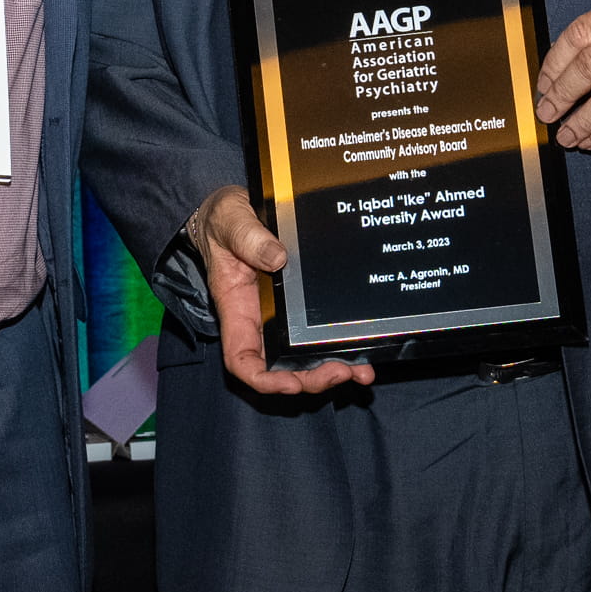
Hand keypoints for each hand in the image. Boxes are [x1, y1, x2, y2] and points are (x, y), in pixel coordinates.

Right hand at [188, 184, 375, 396]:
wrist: (238, 207)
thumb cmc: (226, 218)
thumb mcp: (231, 220)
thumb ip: (248, 238)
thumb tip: (277, 258)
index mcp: (237, 307)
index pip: (242, 359)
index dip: (264, 380)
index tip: (290, 384)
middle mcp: (260, 319)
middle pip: (282, 367)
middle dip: (310, 378)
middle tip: (340, 372)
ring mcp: (283, 315)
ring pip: (305, 357)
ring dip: (332, 369)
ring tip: (361, 371)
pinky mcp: (302, 304)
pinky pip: (319, 333)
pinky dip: (341, 347)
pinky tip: (364, 351)